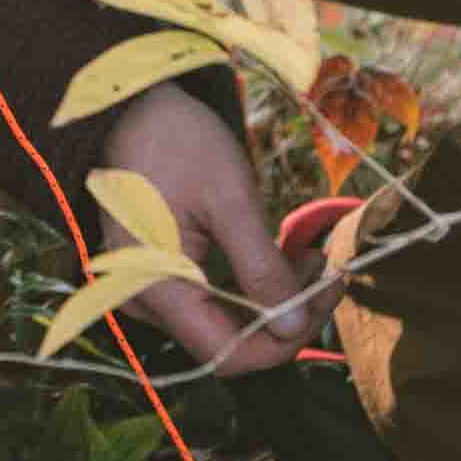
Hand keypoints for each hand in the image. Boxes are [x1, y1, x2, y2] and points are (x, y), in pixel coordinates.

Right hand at [93, 83, 313, 377]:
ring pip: (226, 321)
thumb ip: (260, 267)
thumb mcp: (228, 199)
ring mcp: (151, 290)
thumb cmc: (177, 143)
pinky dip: (254, 285)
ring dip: (275, 299)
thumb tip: (294, 327)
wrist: (130, 107)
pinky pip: (214, 299)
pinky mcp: (161, 275)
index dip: (285, 340)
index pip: (229, 353)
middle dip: (288, 314)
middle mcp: (146, 302)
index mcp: (156, 290)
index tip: (329, 296)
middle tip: (330, 271)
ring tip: (312, 257)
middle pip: (229, 340)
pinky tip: (282, 256)